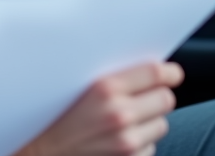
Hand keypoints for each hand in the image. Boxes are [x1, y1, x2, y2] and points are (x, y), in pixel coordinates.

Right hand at [18, 63, 183, 155]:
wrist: (42, 152)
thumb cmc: (57, 116)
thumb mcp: (80, 86)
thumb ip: (114, 76)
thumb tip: (151, 68)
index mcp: (106, 88)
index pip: (156, 73)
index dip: (170, 72)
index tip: (172, 73)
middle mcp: (119, 115)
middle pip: (166, 99)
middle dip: (157, 97)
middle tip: (144, 96)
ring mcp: (126, 142)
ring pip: (162, 124)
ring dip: (150, 121)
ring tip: (125, 120)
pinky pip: (151, 147)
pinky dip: (141, 143)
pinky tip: (118, 139)